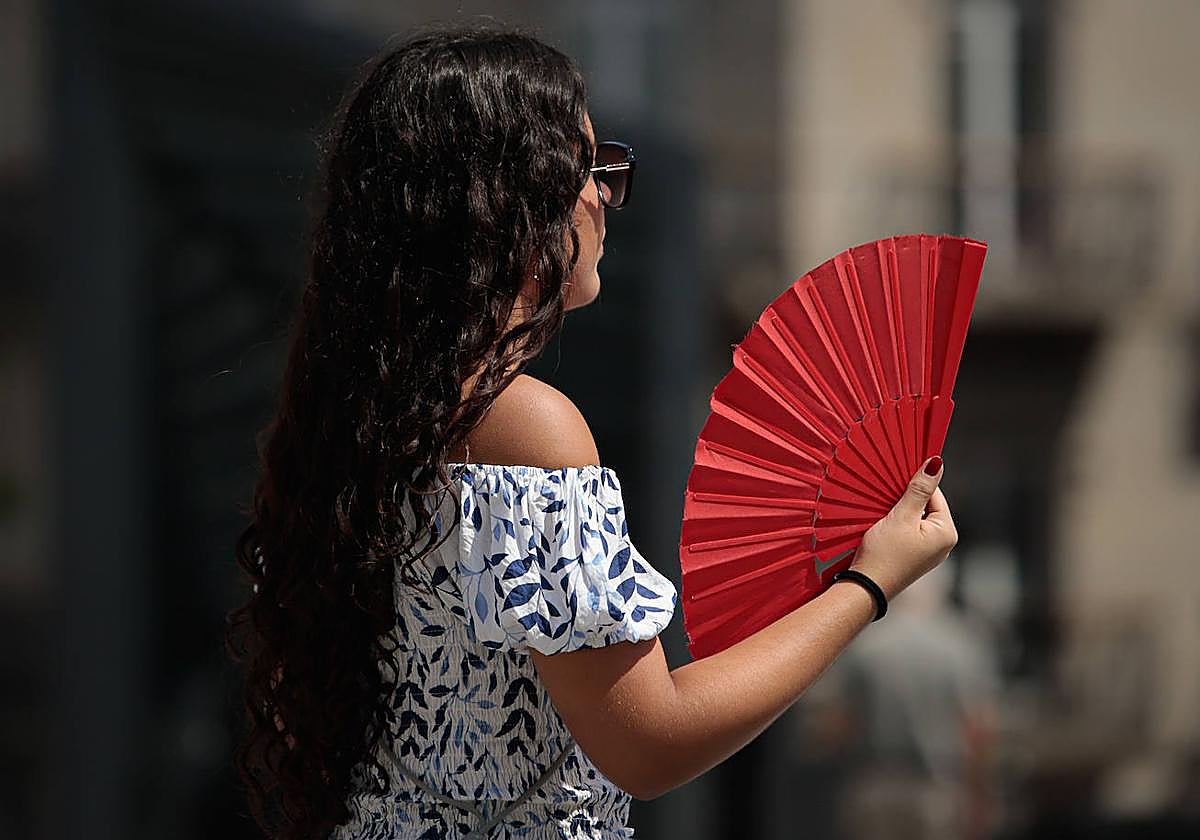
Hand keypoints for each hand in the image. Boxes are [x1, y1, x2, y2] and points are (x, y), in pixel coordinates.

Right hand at [849, 456, 957, 601]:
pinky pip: (909, 532)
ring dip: (899, 512)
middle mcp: (942, 544)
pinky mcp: (914, 557)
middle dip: (906, 499)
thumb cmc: (884, 553)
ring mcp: (928, 553)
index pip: (936, 495)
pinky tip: (882, 527)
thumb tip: (937, 463)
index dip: (915, 484)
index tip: (895, 479)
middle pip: (926, 507)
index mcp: (947, 533)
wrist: (865, 587)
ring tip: (882, 514)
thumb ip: (919, 489)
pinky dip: (896, 525)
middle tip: (886, 499)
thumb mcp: (901, 516)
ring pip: (915, 519)